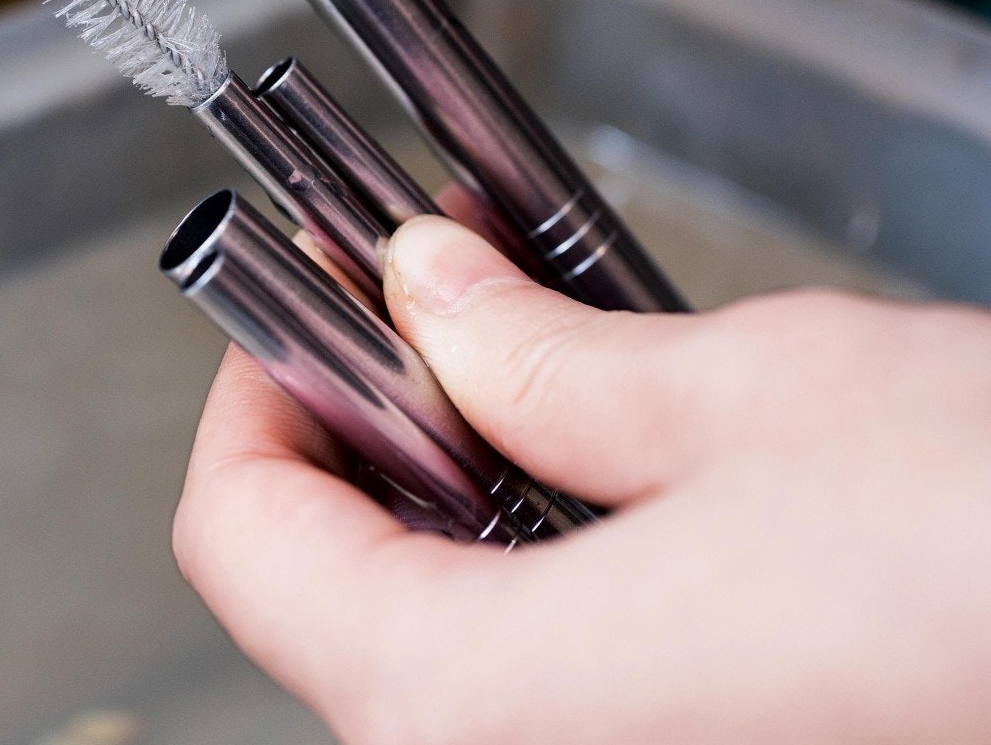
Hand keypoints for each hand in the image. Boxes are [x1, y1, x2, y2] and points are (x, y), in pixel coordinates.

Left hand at [174, 214, 990, 743]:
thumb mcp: (747, 396)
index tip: (300, 301)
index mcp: (473, 708)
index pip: (243, 546)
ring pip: (444, 651)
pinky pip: (557, 695)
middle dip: (370, 440)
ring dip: (461, 506)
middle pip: (336, 604)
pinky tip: (621, 489)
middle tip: (425, 311)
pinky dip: (552, 584)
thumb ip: (540, 353)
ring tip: (532, 372)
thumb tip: (428, 288)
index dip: (254, 394)